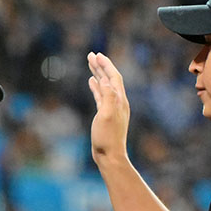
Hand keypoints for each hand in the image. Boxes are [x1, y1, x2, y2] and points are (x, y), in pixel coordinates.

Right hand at [87, 52, 130, 166]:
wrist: (110, 156)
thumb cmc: (107, 138)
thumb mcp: (106, 116)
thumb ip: (108, 97)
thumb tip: (106, 81)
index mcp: (119, 100)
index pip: (114, 77)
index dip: (106, 65)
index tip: (97, 55)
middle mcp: (118, 101)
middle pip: (110, 78)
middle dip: (101, 66)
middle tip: (91, 55)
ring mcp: (112, 107)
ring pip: (105, 85)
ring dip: (98, 74)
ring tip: (91, 64)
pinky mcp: (105, 114)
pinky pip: (101, 95)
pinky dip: (96, 86)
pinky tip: (92, 82)